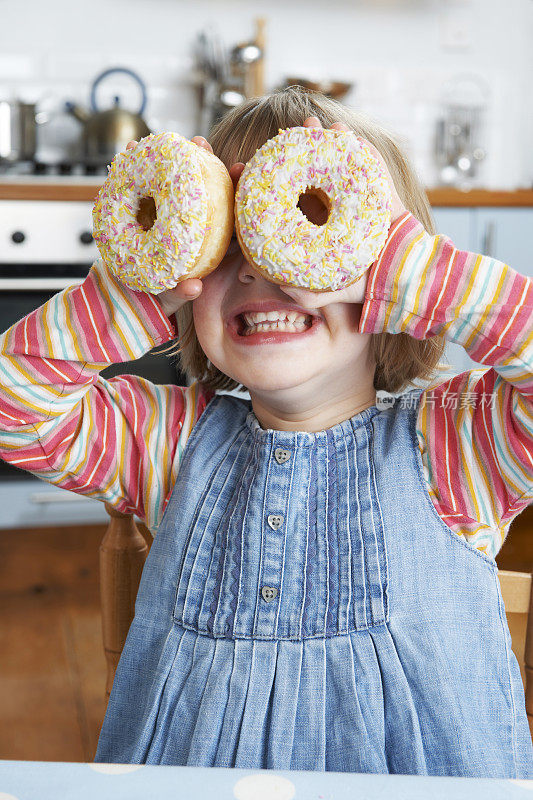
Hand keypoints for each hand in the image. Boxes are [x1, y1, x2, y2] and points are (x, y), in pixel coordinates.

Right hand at [124, 137, 223, 316]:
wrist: (130, 299)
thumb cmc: (159, 299)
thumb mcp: (170, 298)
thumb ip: (180, 294)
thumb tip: (193, 288)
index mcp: (208, 243)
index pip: (227, 213)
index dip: (235, 190)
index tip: (239, 167)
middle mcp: (191, 226)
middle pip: (202, 189)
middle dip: (202, 161)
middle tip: (199, 140)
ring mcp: (168, 217)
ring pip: (172, 184)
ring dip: (168, 159)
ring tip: (166, 138)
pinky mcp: (144, 213)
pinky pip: (143, 189)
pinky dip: (136, 169)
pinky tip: (132, 149)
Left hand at [277, 116, 405, 311]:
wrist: (400, 279)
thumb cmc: (361, 286)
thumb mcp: (323, 292)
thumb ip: (302, 292)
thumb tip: (276, 283)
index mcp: (312, 224)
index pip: (284, 197)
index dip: (266, 181)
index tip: (244, 167)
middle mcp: (330, 206)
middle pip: (309, 171)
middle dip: (299, 149)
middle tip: (292, 132)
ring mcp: (354, 196)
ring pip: (337, 163)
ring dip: (327, 141)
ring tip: (316, 124)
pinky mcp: (379, 190)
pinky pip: (368, 164)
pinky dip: (358, 146)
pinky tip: (345, 132)